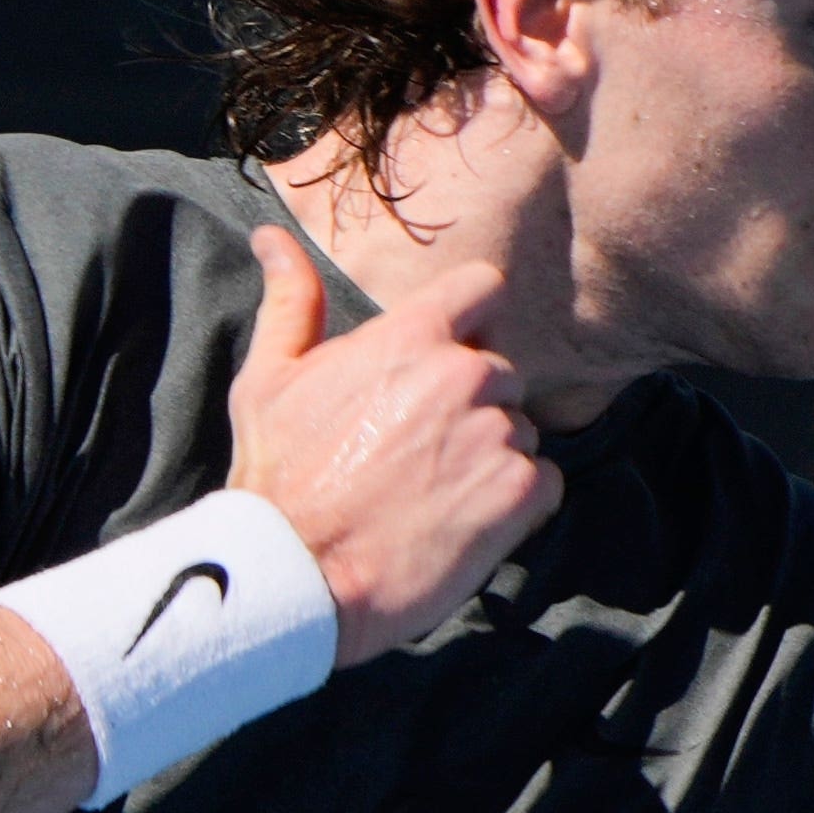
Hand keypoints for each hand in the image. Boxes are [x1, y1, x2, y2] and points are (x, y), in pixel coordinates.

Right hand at [220, 226, 564, 661]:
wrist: (300, 575)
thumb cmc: (278, 477)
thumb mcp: (268, 378)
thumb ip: (290, 301)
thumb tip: (271, 237)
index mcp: (411, 336)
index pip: (484, 288)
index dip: (473, 320)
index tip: (451, 354)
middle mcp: (463, 375)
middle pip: (501, 372)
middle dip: (472, 406)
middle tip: (420, 454)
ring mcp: (496, 433)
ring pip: (520, 430)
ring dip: (491, 458)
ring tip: (433, 495)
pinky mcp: (518, 492)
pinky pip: (544, 482)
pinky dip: (517, 503)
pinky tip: (464, 522)